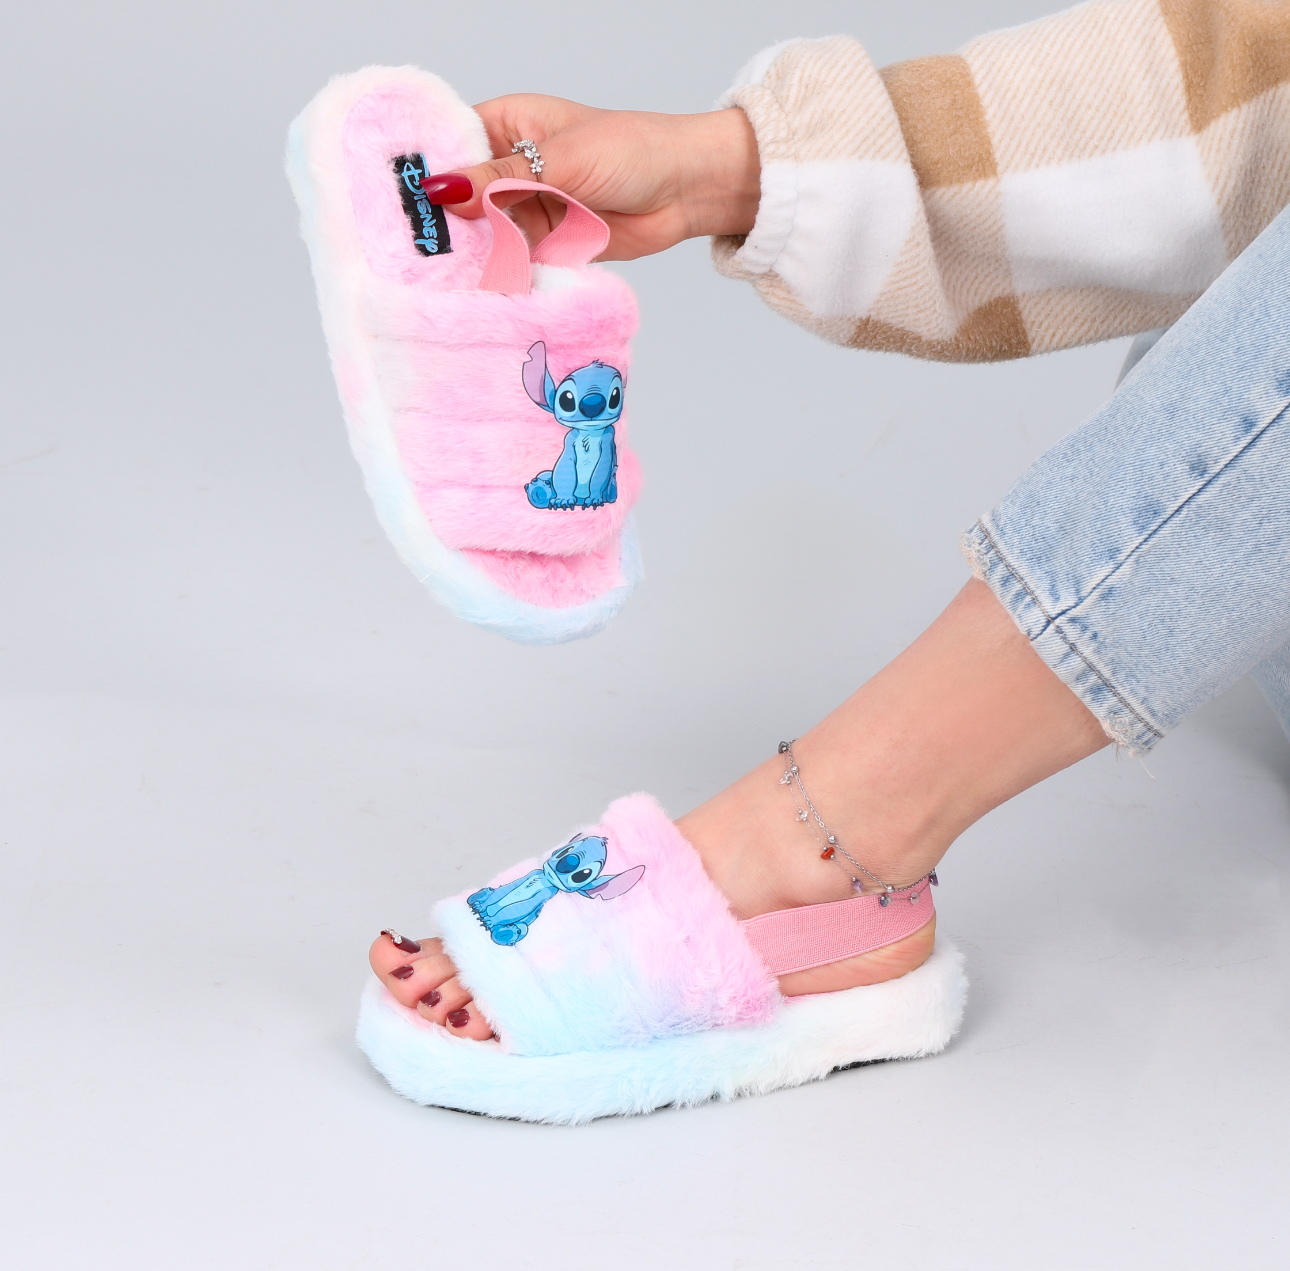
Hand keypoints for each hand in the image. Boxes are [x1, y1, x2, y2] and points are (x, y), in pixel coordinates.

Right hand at [423, 95, 760, 260]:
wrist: (685, 191)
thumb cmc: (632, 152)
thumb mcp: (562, 160)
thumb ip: (502, 179)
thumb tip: (445, 190)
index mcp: (508, 124)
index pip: (449, 143)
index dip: (422, 170)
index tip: (392, 200)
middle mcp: (510, 166)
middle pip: (460, 196)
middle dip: (439, 222)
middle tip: (404, 251)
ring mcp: (526, 207)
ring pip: (482, 233)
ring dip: (465, 254)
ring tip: (429, 278)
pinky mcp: (545, 244)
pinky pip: (511, 261)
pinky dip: (496, 275)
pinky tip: (470, 290)